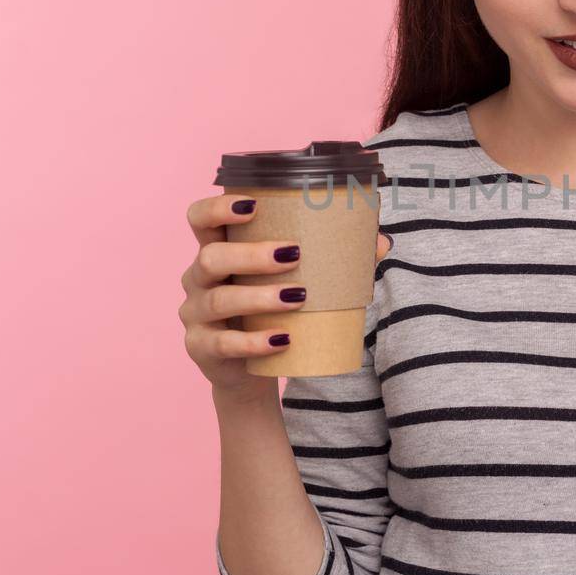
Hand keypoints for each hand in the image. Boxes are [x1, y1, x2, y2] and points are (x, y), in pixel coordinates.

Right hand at [180, 193, 392, 397]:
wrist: (251, 369)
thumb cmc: (272, 310)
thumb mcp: (293, 280)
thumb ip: (331, 258)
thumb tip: (381, 242)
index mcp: (216, 249)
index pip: (199, 218)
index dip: (218, 207)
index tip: (254, 205)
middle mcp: (197, 278)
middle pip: (210, 257)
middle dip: (251, 254)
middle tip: (294, 254)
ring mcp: (195, 315)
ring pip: (219, 300)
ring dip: (259, 297)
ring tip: (297, 296)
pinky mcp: (202, 349)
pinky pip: (223, 344)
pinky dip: (254, 342)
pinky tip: (281, 339)